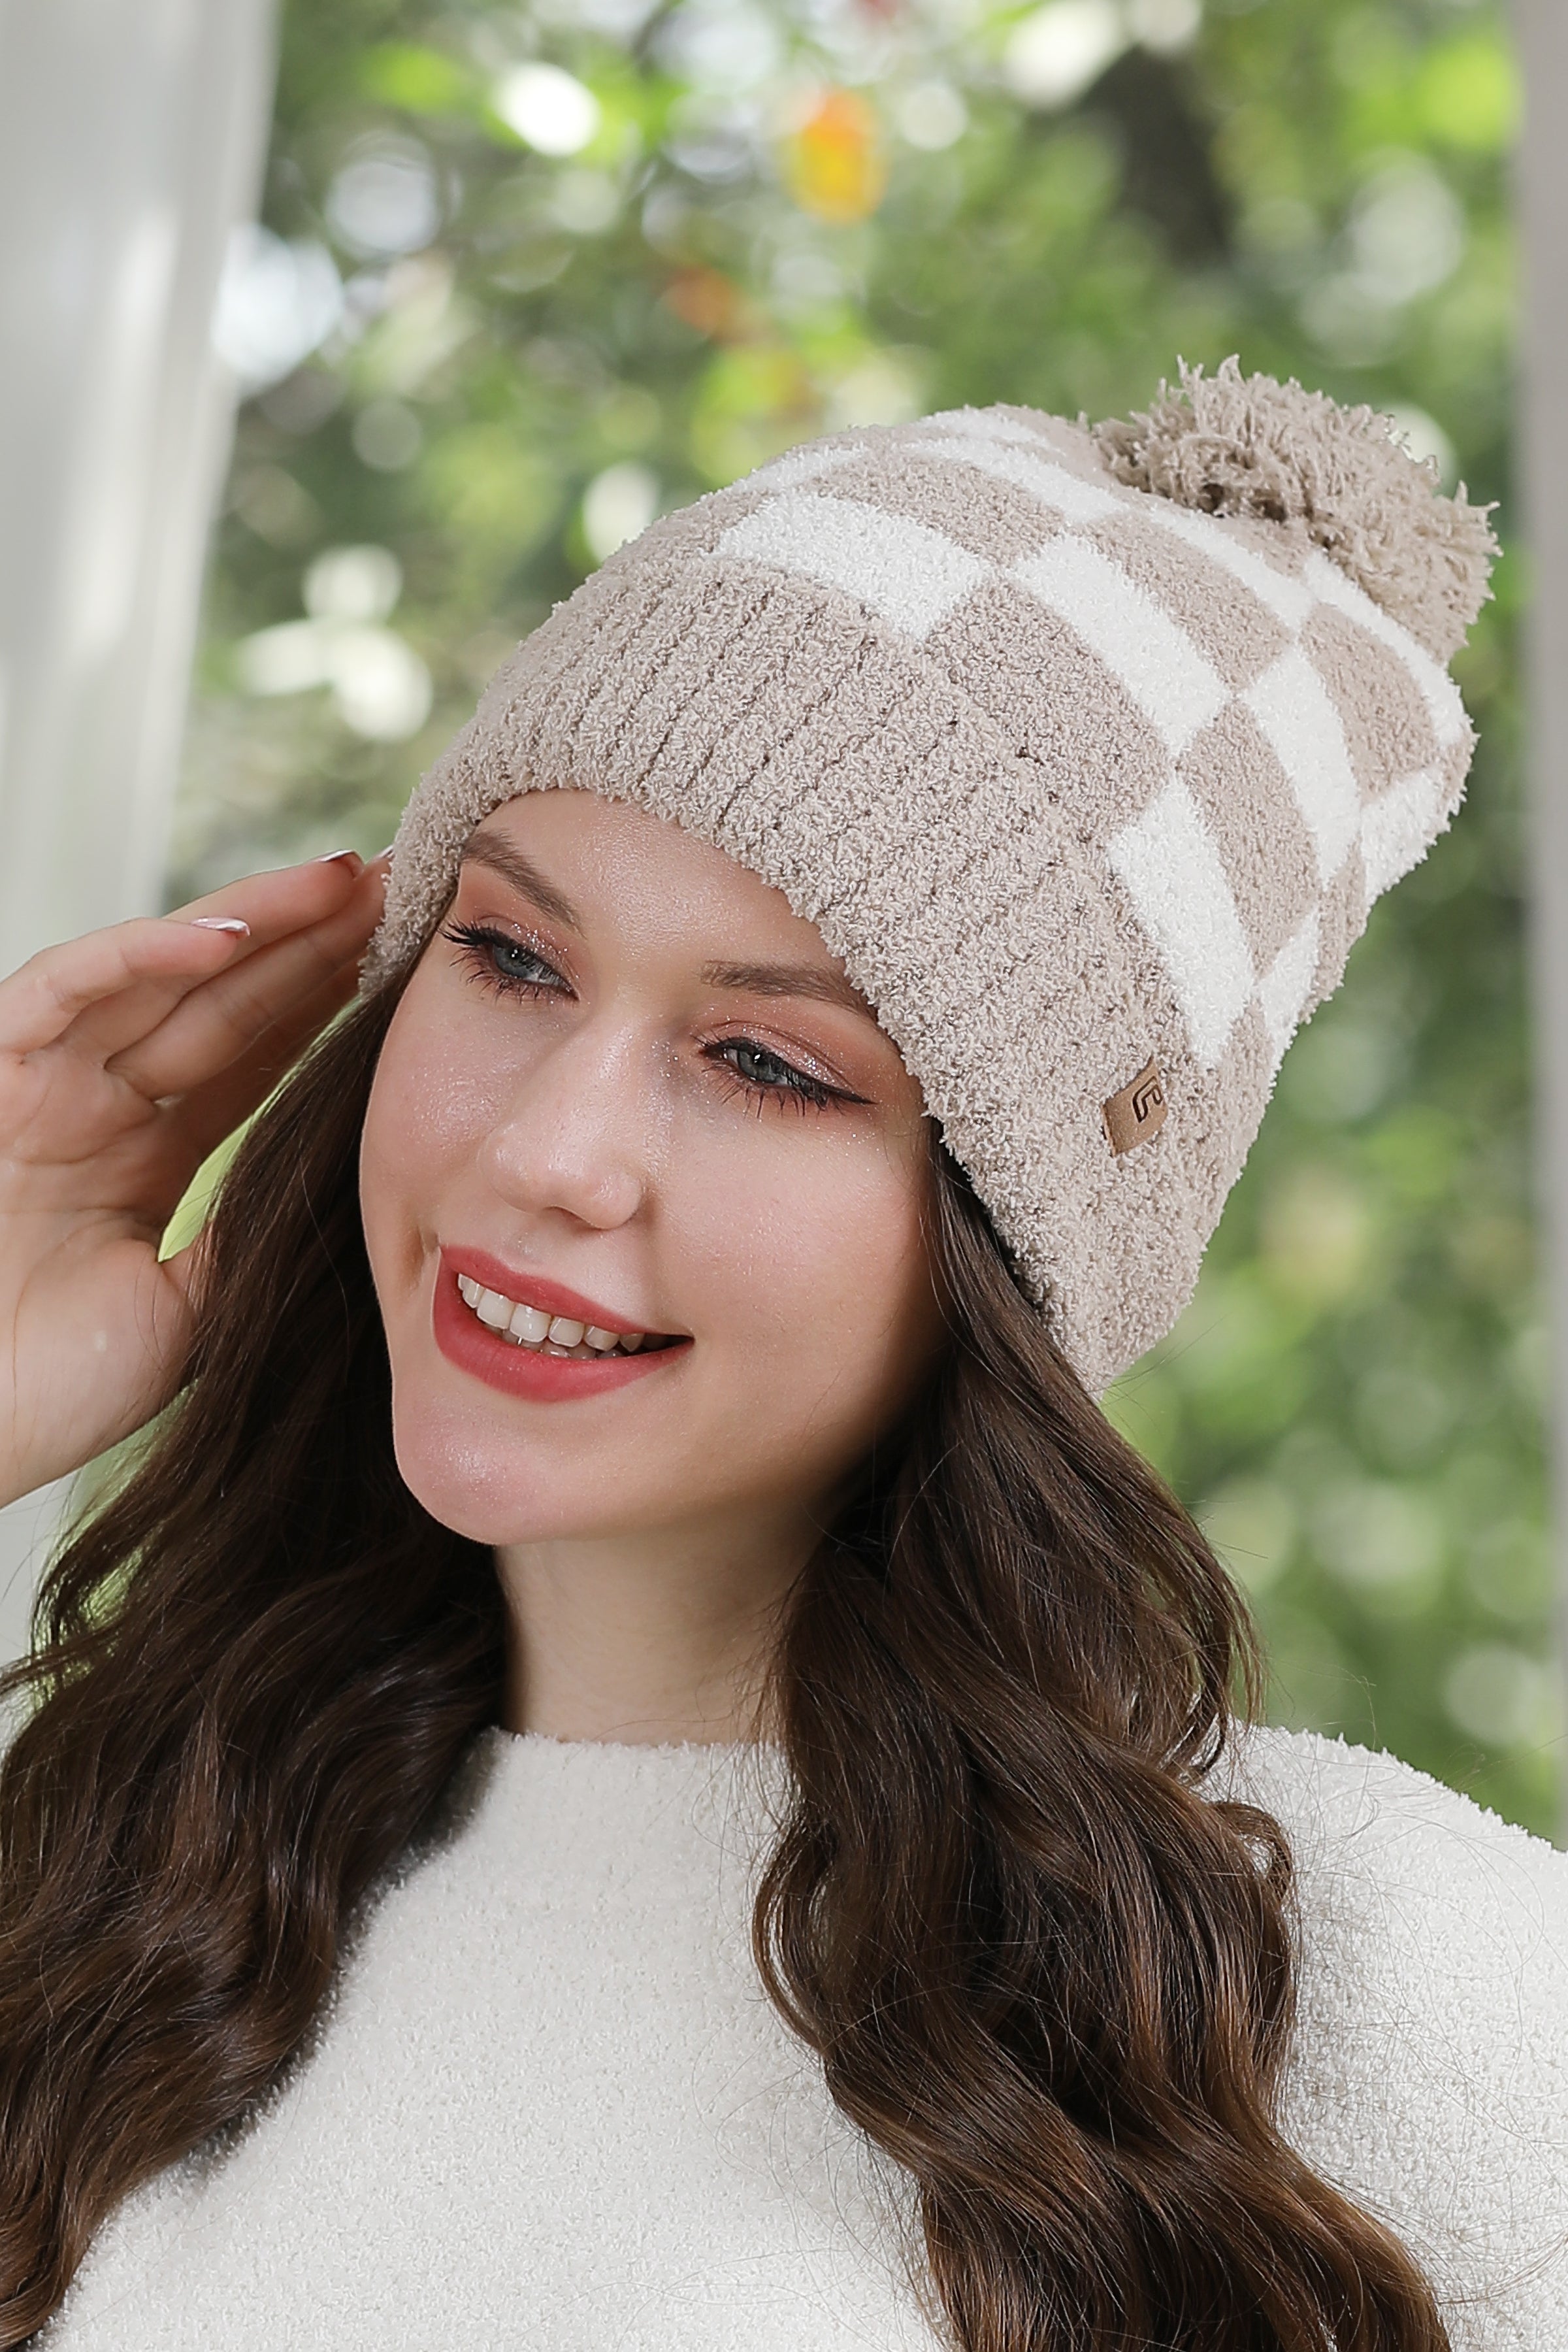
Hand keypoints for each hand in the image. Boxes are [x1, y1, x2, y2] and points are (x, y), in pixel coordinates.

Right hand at [0, 851, 389, 1508]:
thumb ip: (249, 1231)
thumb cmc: (54, 1389)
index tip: (408, 961)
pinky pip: (62, 990)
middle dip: (307, 939)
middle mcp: (93, 1107)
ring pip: (156, 974)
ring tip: (343, 882)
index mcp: (141, 1158)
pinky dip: (137, 955)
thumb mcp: (192, 1306)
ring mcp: (40, 1087)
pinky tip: (226, 933)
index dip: (323, 1003)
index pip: (248, 1058)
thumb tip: (343, 1178)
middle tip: (399, 885)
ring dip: (249, 921)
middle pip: (217, 1000)